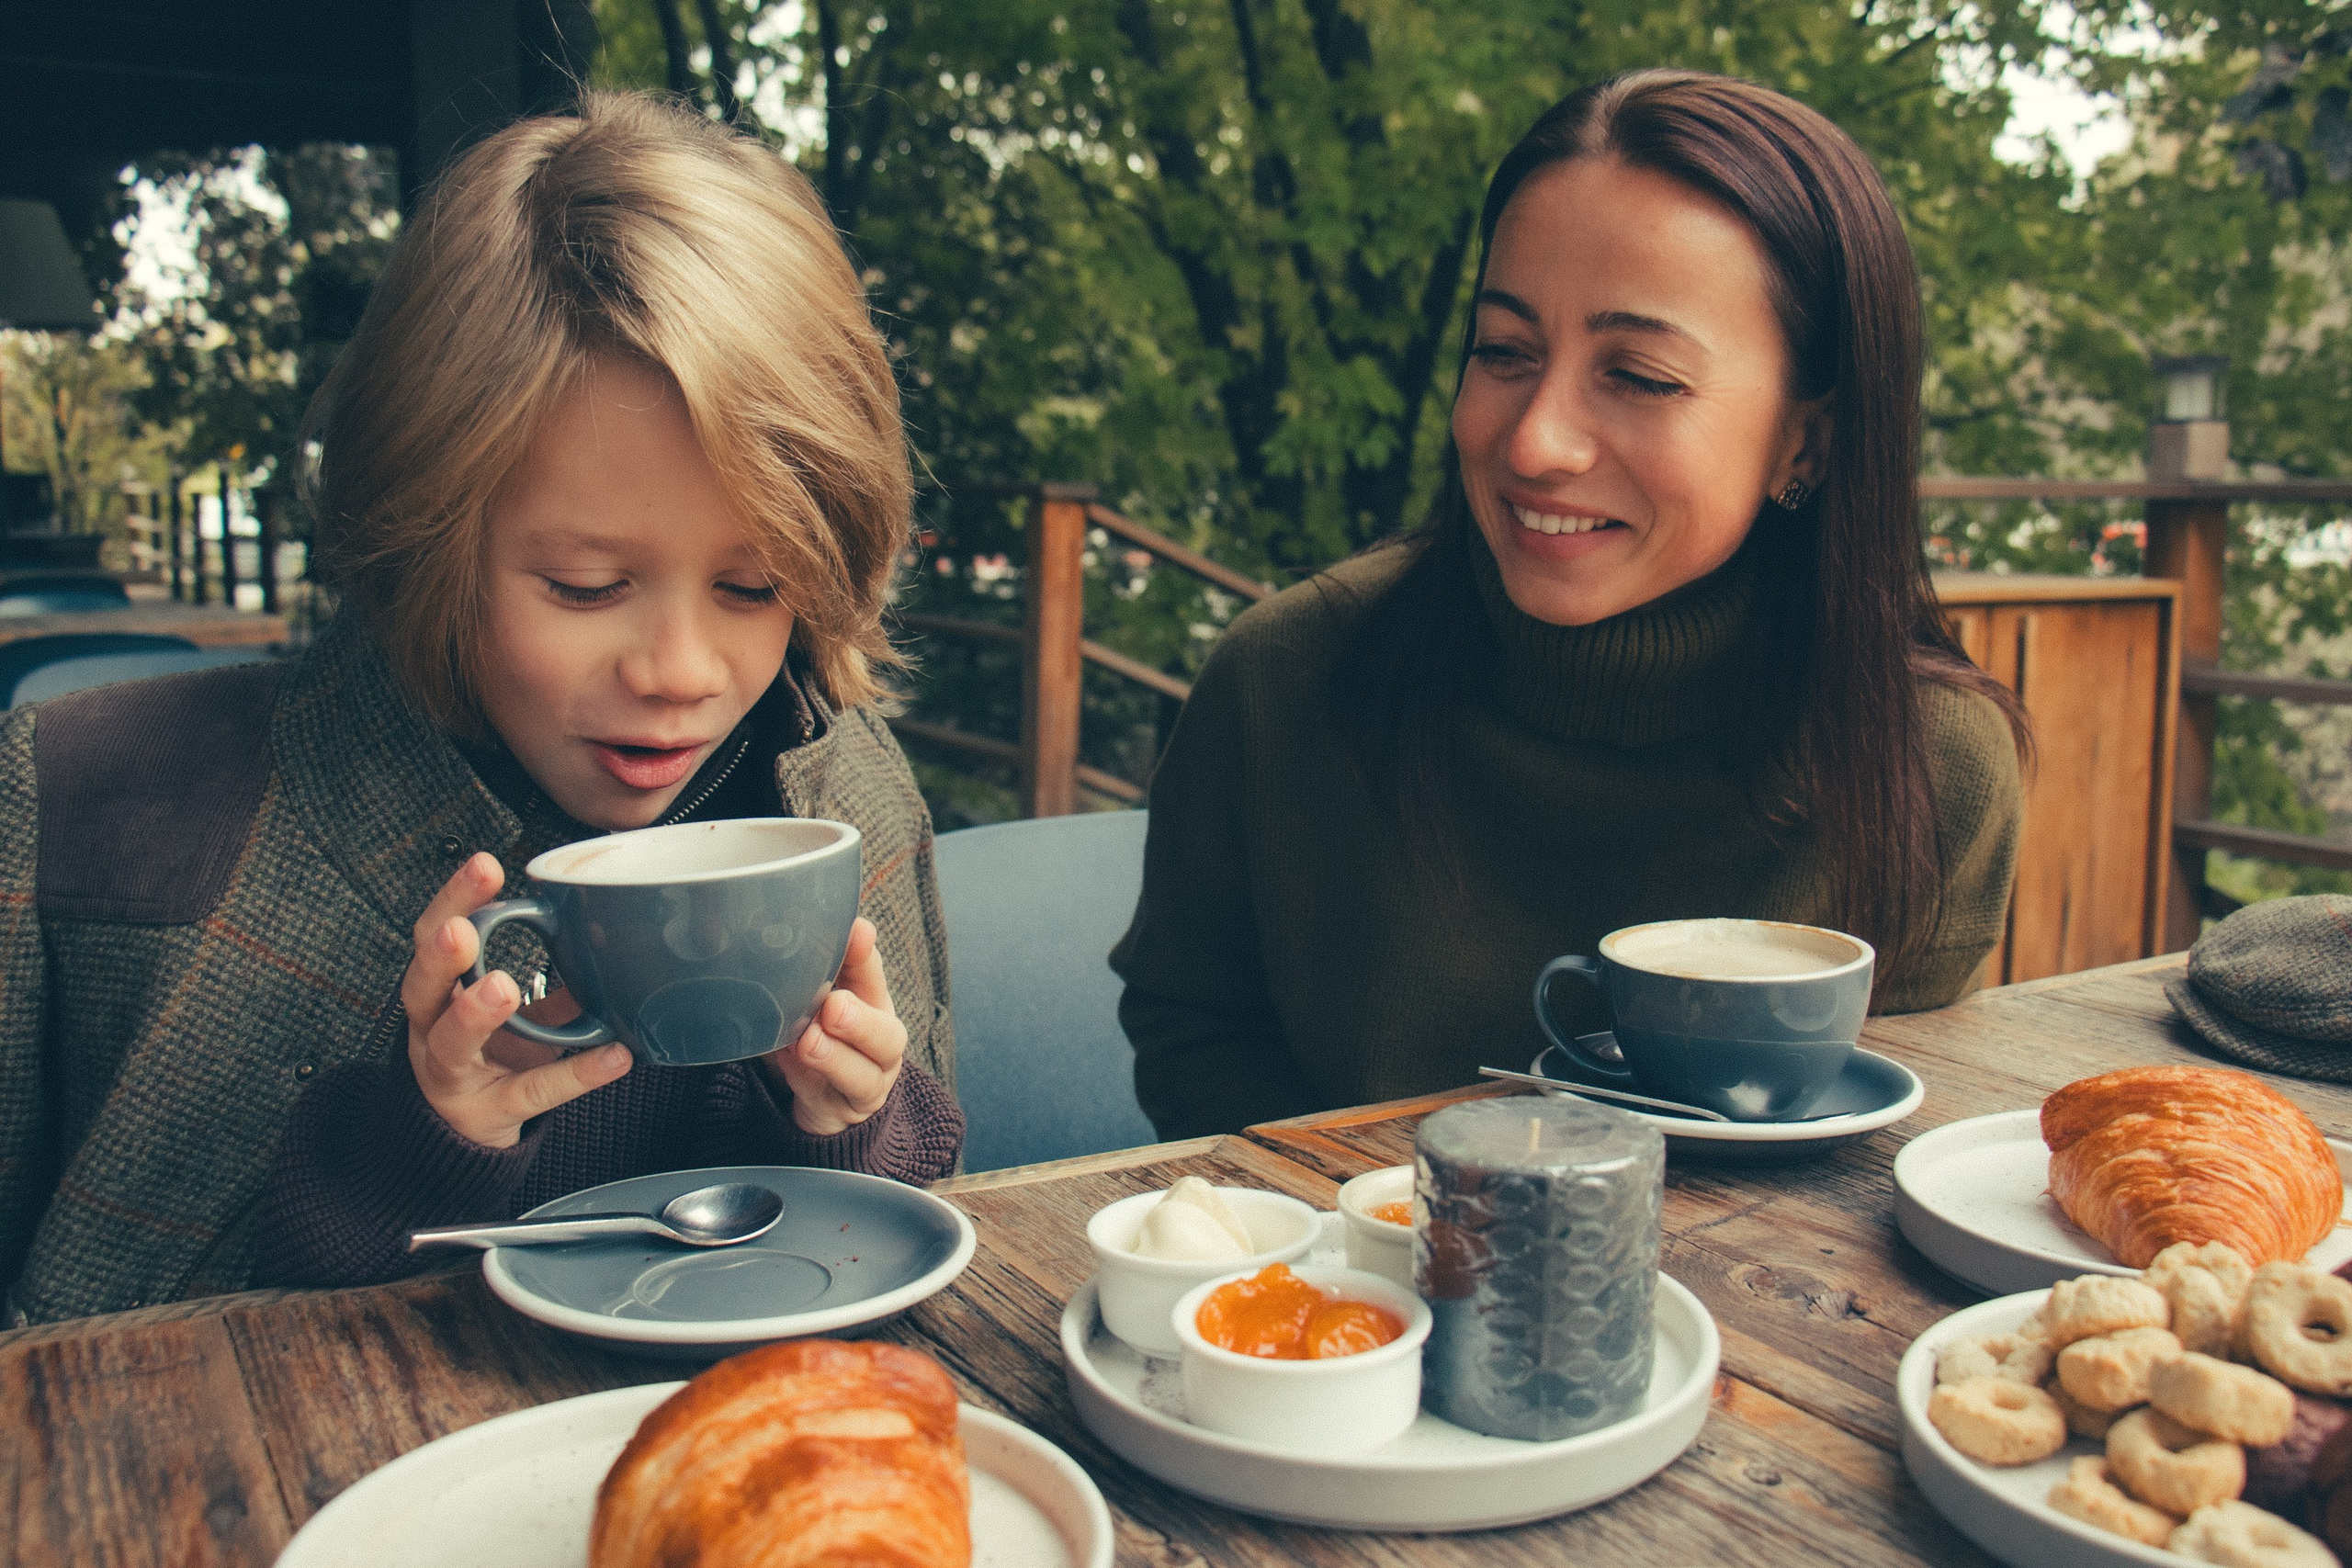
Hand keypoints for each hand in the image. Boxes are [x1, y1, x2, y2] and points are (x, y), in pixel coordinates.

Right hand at [402, 853, 632, 1148]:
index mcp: (437, 993)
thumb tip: (609, 942)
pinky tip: (613, 1058)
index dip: (454, 901)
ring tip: (503, 987)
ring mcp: (452, 1076)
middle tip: (460, 930)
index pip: (432, 936)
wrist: (455, 1140)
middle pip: (422, 987)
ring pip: (451, 1044)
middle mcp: (430, 1030)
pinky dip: (575, 1074)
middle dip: (440, 956)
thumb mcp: (512, 1018)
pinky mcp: (488, 1114)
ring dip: (473, 1014)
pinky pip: (531, 1092)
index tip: (485, 866)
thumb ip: (553, 985)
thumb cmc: (485, 1061)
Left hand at [761, 917, 905, 1135]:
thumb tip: (742, 931)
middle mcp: (879, 1041)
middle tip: (834, 1005)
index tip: (857, 931)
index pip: (871, 973)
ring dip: (835, 1056)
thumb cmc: (814, 1034)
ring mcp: (868, 1080)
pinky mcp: (847, 1110)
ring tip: (808, 1041)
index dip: (865, 954)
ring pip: (864, 1073)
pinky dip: (807, 1078)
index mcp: (869, 1002)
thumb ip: (791, 973)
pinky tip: (791, 1061)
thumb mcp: (806, 999)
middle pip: (886, 1033)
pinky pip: (829, 1097)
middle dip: (860, 1019)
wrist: (824, 1098)